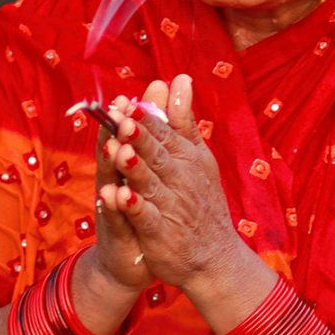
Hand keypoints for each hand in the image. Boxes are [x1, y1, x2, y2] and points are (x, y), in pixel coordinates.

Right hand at [88, 91, 156, 291]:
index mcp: (126, 165)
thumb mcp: (151, 167)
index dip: (125, 117)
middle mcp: (114, 181)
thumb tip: (161, 84)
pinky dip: (116, 206)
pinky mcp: (117, 232)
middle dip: (115, 132)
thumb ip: (156, 126)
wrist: (132, 260)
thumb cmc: (142, 209)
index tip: (126, 96)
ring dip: (112, 165)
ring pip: (110, 181)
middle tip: (118, 111)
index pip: (124, 135)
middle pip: (112, 152)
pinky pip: (115, 217)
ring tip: (116, 148)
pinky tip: (116, 195)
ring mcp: (112, 207)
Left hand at [98, 74, 243, 292]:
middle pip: (156, 154)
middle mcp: (180, 180)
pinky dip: (134, 207)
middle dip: (140, 137)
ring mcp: (170, 207)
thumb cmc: (201, 201)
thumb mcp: (198, 157)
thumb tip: (179, 78)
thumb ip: (183, 120)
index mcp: (186, 158)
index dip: (145, 119)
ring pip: (148, 183)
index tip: (129, 103)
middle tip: (123, 119)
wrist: (215, 257)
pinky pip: (146, 218)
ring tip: (119, 151)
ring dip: (134, 168)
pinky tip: (119, 196)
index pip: (163, 133)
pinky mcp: (160, 234)